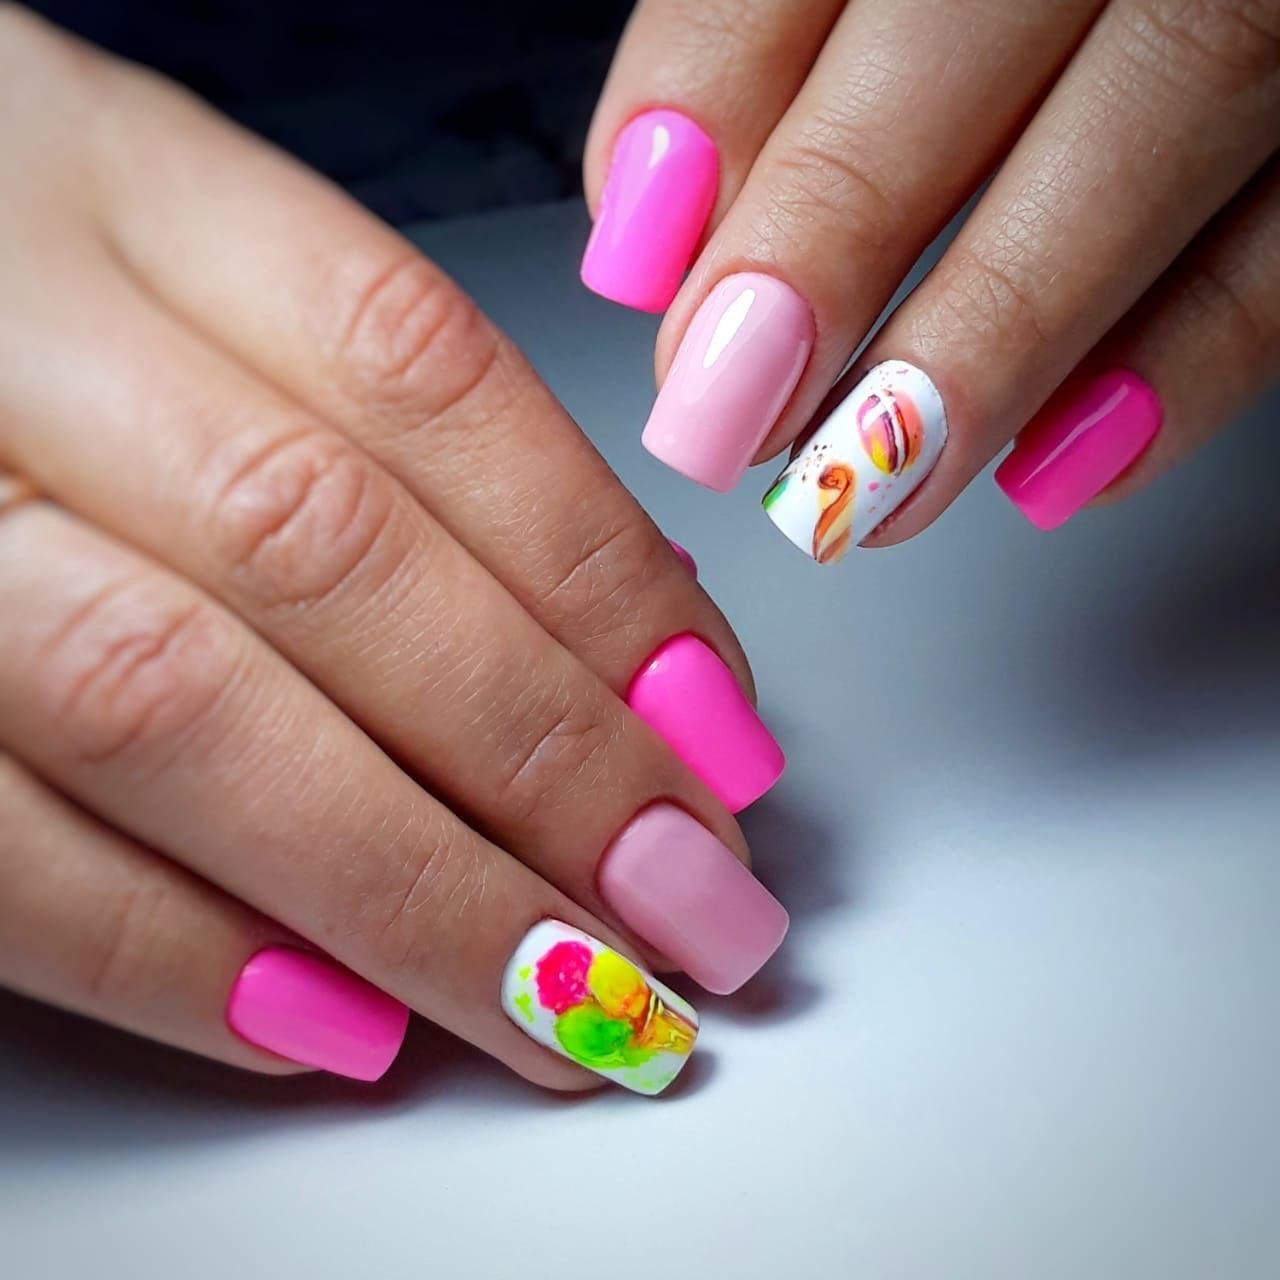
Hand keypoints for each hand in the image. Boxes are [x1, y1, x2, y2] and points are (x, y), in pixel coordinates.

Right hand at [0, 8, 787, 1094]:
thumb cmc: (31, 307)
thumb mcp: (206, 287)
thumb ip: (398, 441)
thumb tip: (637, 630)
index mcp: (132, 192)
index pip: (426, 381)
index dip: (598, 579)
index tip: (719, 740)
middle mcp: (9, 336)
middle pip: (323, 558)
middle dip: (543, 764)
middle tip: (689, 905)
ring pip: (170, 707)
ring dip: (404, 891)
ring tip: (564, 998)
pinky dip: (179, 955)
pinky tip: (337, 1025)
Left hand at [582, 0, 1278, 556]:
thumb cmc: (989, 1)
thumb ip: (754, 49)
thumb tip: (649, 232)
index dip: (710, 100)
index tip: (639, 268)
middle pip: (973, 22)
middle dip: (833, 230)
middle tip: (727, 414)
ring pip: (1166, 113)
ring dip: (997, 333)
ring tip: (870, 485)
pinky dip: (1196, 358)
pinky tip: (1060, 469)